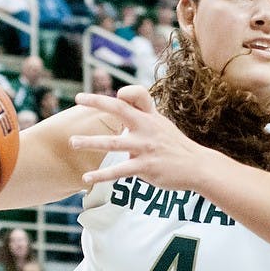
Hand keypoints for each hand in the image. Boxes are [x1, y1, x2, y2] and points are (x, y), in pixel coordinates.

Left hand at [71, 85, 206, 190]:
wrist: (197, 167)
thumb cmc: (175, 145)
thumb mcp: (161, 124)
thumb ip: (143, 113)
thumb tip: (122, 102)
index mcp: (151, 116)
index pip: (137, 94)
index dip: (125, 92)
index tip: (114, 95)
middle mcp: (147, 127)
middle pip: (119, 109)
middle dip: (97, 102)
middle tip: (78, 99)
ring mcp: (145, 147)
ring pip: (113, 143)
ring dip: (90, 142)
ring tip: (72, 142)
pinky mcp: (145, 167)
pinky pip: (118, 171)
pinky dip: (101, 175)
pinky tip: (86, 178)